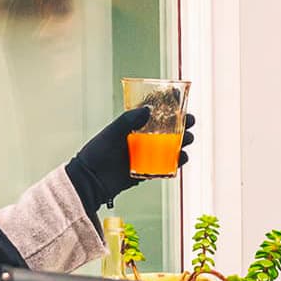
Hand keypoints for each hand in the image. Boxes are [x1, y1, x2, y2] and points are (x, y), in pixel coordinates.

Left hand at [65, 104, 195, 213]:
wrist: (90, 180)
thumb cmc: (97, 153)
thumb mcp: (112, 132)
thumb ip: (129, 120)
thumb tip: (149, 109)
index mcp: (133, 126)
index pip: (154, 113)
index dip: (169, 107)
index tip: (180, 100)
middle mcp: (141, 140)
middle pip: (167, 130)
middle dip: (181, 126)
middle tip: (190, 122)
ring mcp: (145, 156)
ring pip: (169, 148)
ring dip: (182, 143)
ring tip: (188, 140)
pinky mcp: (147, 172)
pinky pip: (165, 167)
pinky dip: (175, 163)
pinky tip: (182, 158)